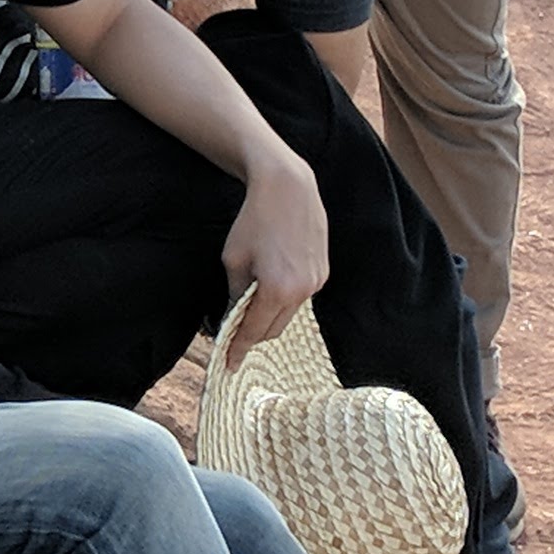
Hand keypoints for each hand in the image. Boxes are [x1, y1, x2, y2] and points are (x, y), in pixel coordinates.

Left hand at [217, 152, 329, 359]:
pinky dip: (284, 299)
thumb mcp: (234, 259)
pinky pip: (300, 297)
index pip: (254, 331)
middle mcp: (302, 291)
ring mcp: (316, 282)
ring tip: (251, 305)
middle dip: (254, 334)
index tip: (230, 364)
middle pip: (274, 329)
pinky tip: (271, 285)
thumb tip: (236, 315)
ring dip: (270, 315)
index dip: (239, 348)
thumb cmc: (254, 221)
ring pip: (289, 314)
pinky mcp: (323, 272)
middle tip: (235, 334)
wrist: (288, 189)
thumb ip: (236, 294)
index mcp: (276, 290)